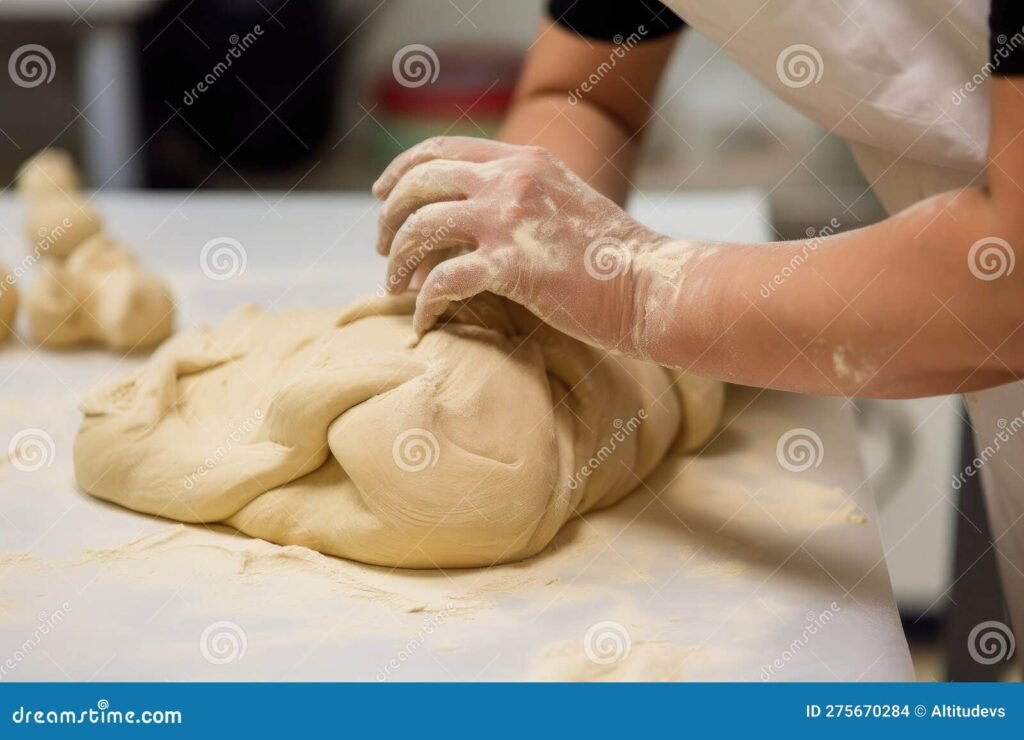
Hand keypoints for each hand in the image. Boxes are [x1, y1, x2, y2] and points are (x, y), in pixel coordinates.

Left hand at [373, 136, 688, 357]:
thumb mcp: (566, 203)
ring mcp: (511, 221)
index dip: (401, 172)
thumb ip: (523, 198)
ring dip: (398, 260)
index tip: (382, 197)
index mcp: (525, 160)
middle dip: (389, 218)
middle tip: (384, 250)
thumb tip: (471, 221)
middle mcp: (512, 180)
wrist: (654, 286)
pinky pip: (443, 282)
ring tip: (395, 287)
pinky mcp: (513, 267)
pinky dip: (424, 305)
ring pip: (420, 228)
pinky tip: (424, 322)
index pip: (442, 150)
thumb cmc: (615, 258)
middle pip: (420, 183)